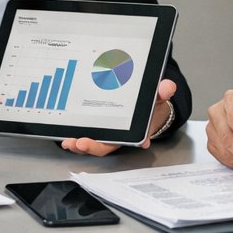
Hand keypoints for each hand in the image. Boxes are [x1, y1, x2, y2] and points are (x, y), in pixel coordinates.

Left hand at [61, 79, 176, 156]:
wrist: (144, 106)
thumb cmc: (149, 106)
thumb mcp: (158, 97)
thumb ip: (162, 93)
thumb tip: (168, 87)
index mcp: (135, 131)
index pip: (132, 138)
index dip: (127, 141)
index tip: (134, 143)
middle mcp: (119, 136)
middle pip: (106, 145)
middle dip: (93, 146)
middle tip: (81, 142)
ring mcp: (106, 134)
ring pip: (92, 143)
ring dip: (79, 144)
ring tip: (68, 142)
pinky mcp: (94, 129)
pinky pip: (83, 135)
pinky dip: (73, 135)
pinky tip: (63, 134)